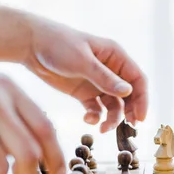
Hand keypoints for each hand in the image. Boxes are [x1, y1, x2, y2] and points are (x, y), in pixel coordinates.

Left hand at [24, 18, 147, 132]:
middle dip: (130, 111)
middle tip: (129, 126)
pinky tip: (87, 119)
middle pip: (130, 95)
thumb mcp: (83, 61)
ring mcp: (98, 82)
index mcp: (116, 56)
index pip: (137, 80)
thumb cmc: (58, 45)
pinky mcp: (84, 93)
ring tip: (102, 129)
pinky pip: (97, 109)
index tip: (140, 117)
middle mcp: (111, 70)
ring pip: (114, 105)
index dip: (142, 99)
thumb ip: (105, 78)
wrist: (31, 46)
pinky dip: (96, 117)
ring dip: (112, 118)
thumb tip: (128, 92)